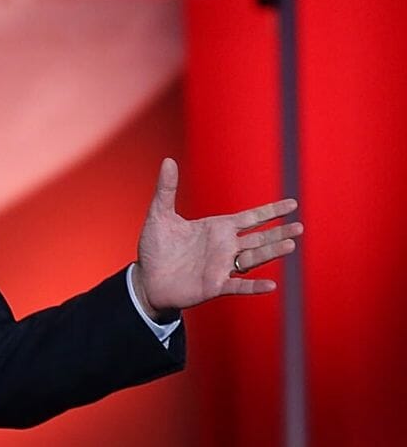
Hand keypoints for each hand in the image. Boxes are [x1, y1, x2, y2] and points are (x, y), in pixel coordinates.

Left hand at [132, 158, 302, 318]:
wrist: (147, 278)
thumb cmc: (155, 247)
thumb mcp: (160, 215)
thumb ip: (167, 189)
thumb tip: (167, 160)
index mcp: (216, 229)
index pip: (250, 218)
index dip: (271, 211)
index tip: (292, 204)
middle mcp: (224, 247)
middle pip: (258, 238)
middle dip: (278, 232)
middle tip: (300, 227)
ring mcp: (222, 267)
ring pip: (253, 259)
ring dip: (271, 253)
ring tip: (290, 245)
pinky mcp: (214, 286)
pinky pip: (238, 286)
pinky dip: (254, 286)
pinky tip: (271, 285)